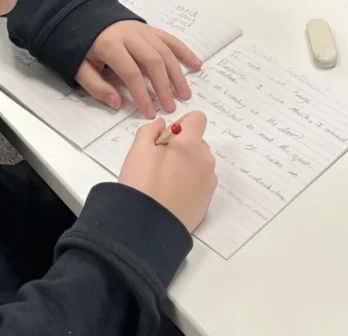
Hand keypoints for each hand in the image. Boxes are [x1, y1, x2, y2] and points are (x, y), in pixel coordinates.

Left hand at [76, 21, 201, 116]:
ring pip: (165, 51)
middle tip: (170, 107)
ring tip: (185, 94)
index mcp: (110, 45)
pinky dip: (184, 52)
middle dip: (164, 86)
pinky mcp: (150, 28)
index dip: (141, 94)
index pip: (131, 72)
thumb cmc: (82, 47)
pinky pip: (170, 39)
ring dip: (177, 73)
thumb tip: (117, 104)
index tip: (149, 112)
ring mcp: (142, 29)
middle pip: (153, 60)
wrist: (83, 16)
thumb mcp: (79, 68)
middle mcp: (130, 35)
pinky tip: (196, 65)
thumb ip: (97, 87)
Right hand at [118, 112, 216, 231]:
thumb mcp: (138, 150)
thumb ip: (151, 130)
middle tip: (159, 163)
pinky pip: (199, 184)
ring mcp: (208, 183)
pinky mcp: (206, 202)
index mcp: (191, 145)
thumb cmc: (142, 184)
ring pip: (199, 164)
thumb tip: (163, 125)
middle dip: (182, 147)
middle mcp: (206, 161)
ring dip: (186, 166)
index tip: (166, 139)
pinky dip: (189, 185)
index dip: (181, 125)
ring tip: (164, 183)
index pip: (197, 119)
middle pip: (198, 143)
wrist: (147, 228)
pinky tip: (171, 196)